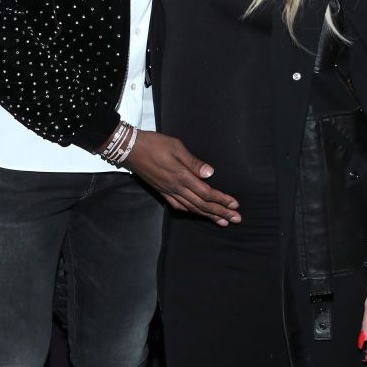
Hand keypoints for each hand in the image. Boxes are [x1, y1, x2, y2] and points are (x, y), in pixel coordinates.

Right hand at [124, 130, 240, 226]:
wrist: (130, 149)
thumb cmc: (154, 144)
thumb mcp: (176, 147)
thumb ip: (193, 162)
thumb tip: (210, 173)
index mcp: (182, 176)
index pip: (207, 193)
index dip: (222, 200)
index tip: (235, 205)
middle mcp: (176, 188)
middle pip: (202, 205)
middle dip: (220, 212)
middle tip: (236, 220)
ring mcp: (168, 191)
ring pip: (192, 208)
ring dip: (209, 215)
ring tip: (222, 222)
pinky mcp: (162, 191)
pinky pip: (179, 206)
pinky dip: (191, 212)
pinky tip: (197, 214)